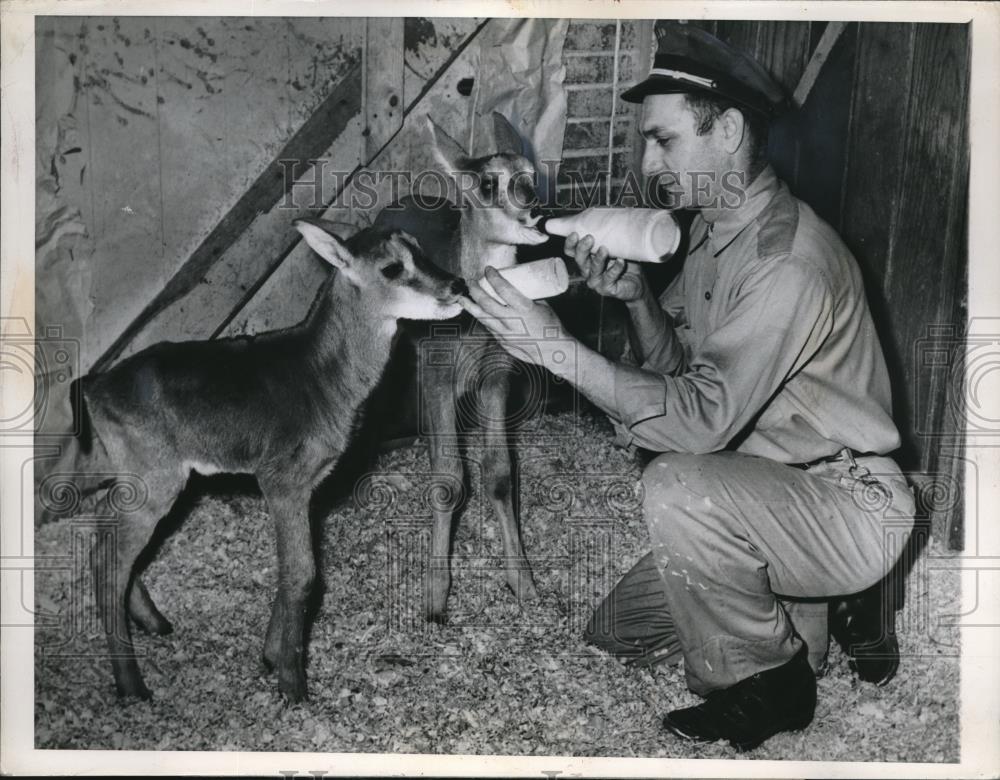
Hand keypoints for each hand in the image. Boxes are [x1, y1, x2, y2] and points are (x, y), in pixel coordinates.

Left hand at [460, 266, 574, 371]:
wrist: (554, 351)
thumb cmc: (552, 326)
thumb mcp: (543, 306)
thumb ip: (527, 297)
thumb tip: (517, 284)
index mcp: (525, 309)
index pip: (504, 289)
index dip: (493, 277)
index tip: (488, 269)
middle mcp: (513, 322)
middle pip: (487, 303)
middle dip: (476, 290)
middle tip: (471, 281)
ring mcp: (507, 334)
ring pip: (483, 318)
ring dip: (471, 306)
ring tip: (462, 297)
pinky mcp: (504, 342)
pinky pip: (489, 328)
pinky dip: (482, 318)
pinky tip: (477, 312)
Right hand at [565, 232, 646, 301]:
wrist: (637, 282)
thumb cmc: (624, 262)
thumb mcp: (614, 247)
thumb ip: (607, 237)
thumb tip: (607, 215)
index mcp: (586, 259)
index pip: (572, 251)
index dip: (570, 243)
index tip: (574, 233)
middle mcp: (588, 270)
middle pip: (579, 260)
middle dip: (582, 249)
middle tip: (590, 238)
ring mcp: (596, 281)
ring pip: (593, 269)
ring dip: (598, 259)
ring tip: (604, 249)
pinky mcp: (607, 288)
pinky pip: (610, 277)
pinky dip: (615, 268)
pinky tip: (621, 261)